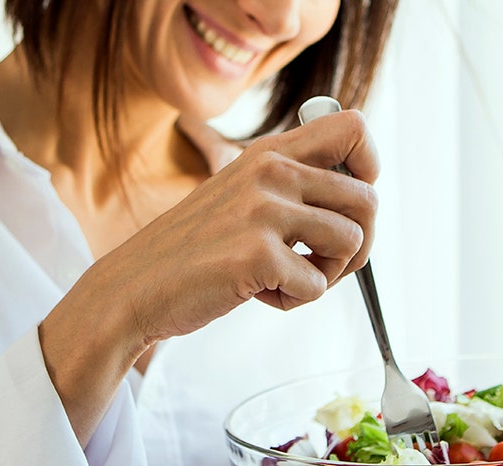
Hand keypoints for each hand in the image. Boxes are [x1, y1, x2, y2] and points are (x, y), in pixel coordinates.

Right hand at [39, 110, 376, 443]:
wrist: (133, 287)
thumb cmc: (193, 250)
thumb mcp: (238, 193)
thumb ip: (288, 183)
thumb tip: (360, 191)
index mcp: (269, 153)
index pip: (353, 127)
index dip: (368, 169)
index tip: (347, 206)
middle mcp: (270, 172)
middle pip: (368, 199)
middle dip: (358, 245)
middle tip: (322, 265)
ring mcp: (263, 212)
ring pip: (352, 243)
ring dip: (326, 275)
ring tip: (286, 279)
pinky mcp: (257, 255)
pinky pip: (317, 286)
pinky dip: (294, 301)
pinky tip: (258, 293)